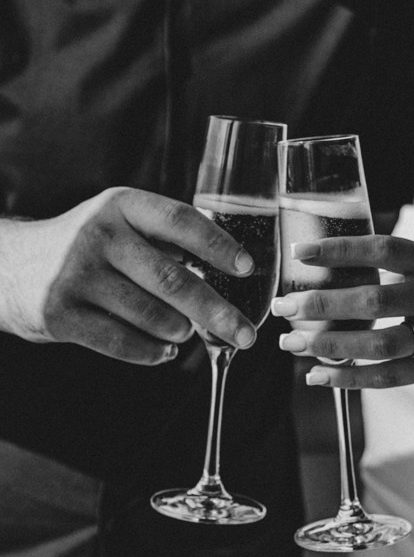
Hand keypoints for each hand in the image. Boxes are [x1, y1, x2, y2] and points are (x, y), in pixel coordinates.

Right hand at [0, 188, 256, 363]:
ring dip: (180, 330)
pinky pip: (121, 342)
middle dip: (217, 311)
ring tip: (187, 332)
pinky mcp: (60, 315)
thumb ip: (163, 236)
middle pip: (172, 279)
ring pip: (150, 315)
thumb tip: (228, 272)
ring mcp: (76, 275)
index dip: (218, 246)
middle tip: (246, 334)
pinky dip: (152, 352)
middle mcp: (97, 235)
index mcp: (120, 204)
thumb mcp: (118, 221)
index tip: (247, 268)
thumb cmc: (86, 245)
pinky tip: (165, 351)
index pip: (180, 221)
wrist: (12, 265)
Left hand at [271, 234, 413, 387]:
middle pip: (374, 300)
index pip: (384, 250)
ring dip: (332, 345)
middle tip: (284, 306)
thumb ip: (403, 258)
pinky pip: (391, 377)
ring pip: (380, 344)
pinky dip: (353, 378)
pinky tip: (320, 375)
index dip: (342, 250)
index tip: (301, 253)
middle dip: (324, 304)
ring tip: (293, 343)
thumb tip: (342, 249)